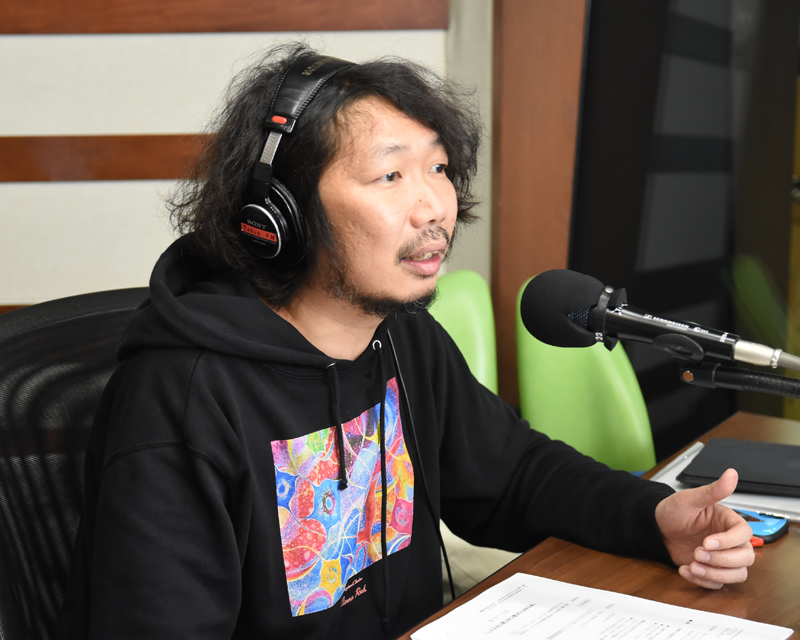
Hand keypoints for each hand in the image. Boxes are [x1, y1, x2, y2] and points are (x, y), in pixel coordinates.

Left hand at [654, 468, 754, 588]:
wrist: (656, 527)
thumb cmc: (673, 510)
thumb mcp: (690, 498)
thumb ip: (713, 490)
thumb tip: (732, 474)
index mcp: (728, 521)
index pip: (744, 535)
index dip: (728, 541)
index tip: (707, 541)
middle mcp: (729, 541)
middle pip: (746, 557)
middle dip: (722, 560)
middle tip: (697, 553)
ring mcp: (721, 557)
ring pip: (736, 574)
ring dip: (715, 574)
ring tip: (692, 565)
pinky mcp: (711, 570)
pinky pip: (717, 583)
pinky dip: (702, 581)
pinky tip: (684, 569)